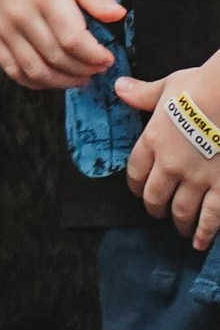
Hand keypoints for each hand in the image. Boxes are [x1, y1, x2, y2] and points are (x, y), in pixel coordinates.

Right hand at [0, 0, 124, 90]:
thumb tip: (118, 15)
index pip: (74, 40)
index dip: (95, 56)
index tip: (107, 58)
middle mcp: (22, 14)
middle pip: (57, 58)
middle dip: (84, 70)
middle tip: (98, 68)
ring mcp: (5, 27)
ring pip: (36, 70)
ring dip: (62, 81)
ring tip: (80, 77)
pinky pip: (13, 70)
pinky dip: (35, 81)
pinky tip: (52, 77)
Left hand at [121, 68, 219, 249]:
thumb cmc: (200, 87)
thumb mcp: (167, 86)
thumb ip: (142, 94)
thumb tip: (119, 87)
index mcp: (153, 141)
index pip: (136, 172)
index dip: (136, 185)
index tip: (139, 190)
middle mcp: (170, 164)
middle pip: (155, 196)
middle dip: (155, 207)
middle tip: (158, 212)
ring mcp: (197, 179)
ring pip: (181, 211)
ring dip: (178, 223)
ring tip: (179, 229)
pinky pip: (211, 216)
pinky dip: (204, 232)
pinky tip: (199, 243)